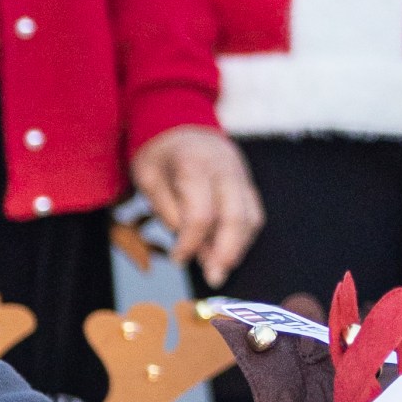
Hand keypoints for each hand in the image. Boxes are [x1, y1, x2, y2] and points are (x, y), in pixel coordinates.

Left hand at [129, 126, 263, 288]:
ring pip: (251, 218)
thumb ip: (166, 208)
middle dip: (226, 252)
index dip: (190, 242)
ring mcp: (241, 175)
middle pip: (236, 217)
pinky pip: (254, 214)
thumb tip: (189, 243)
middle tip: (214, 277)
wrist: (181, 123)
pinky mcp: (247, 183)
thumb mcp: (147, 176)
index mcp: (195, 164)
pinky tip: (228, 252)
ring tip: (220, 268)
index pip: (200, 214)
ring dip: (238, 248)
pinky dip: (244, 237)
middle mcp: (225, 168)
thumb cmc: (160, 154)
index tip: (177, 259)